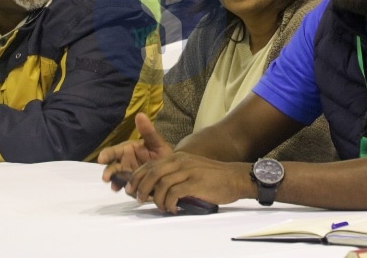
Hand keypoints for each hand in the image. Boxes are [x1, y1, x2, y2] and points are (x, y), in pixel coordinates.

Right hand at [98, 113, 172, 189]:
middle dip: (108, 172)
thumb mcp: (157, 142)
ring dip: (115, 182)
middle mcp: (124, 162)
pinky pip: (127, 188)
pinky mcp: (134, 186)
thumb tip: (140, 114)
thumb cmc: (163, 153)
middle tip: (106, 178)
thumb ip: (148, 131)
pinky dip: (126, 190)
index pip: (113, 151)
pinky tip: (128, 191)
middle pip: (112, 167)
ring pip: (117, 178)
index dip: (106, 155)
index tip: (101, 159)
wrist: (173, 169)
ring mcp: (128, 175)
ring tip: (116, 187)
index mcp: (127, 150)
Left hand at [129, 153, 252, 213]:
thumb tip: (155, 188)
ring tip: (160, 207)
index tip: (131, 188)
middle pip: (152, 172)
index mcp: (178, 157)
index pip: (151, 164)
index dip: (137, 177)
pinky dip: (169, 203)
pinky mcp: (195, 182)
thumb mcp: (191, 168)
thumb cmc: (213, 177)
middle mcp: (181, 161)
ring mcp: (188, 171)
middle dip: (141, 187)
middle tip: (139, 199)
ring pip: (161, 184)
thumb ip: (175, 173)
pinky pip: (174, 193)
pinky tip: (172, 209)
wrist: (235, 177)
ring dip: (156, 198)